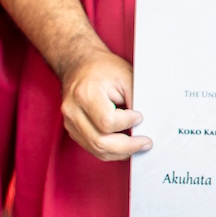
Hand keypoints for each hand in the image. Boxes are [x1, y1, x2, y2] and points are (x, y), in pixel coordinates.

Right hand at [60, 47, 151, 161]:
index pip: (107, 122)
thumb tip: (145, 123)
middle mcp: (73, 110)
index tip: (139, 117)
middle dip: (127, 146)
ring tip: (136, 145)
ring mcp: (70, 122)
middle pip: (100, 141)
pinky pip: (91, 148)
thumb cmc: (102, 68)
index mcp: (85, 93)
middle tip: (144, 143)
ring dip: (119, 152)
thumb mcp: (125, 75)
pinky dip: (109, 150)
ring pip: (96, 149)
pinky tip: (122, 145)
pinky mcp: (72, 129)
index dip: (127, 122)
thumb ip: (135, 99)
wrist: (79, 64)